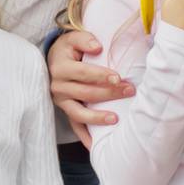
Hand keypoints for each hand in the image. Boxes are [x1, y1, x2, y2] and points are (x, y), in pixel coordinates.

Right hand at [48, 30, 135, 147]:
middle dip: (109, 93)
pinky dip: (85, 137)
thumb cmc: (69, 48)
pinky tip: (96, 146)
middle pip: (85, 93)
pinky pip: (75, 126)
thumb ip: (85, 39)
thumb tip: (97, 47)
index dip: (101, 75)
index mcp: (60, 67)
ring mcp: (61, 102)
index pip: (83, 73)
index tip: (118, 77)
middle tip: (130, 91)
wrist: (53, 59)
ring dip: (98, 117)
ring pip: (79, 113)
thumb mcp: (73, 38)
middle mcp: (58, 86)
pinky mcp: (65, 111)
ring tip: (116, 119)